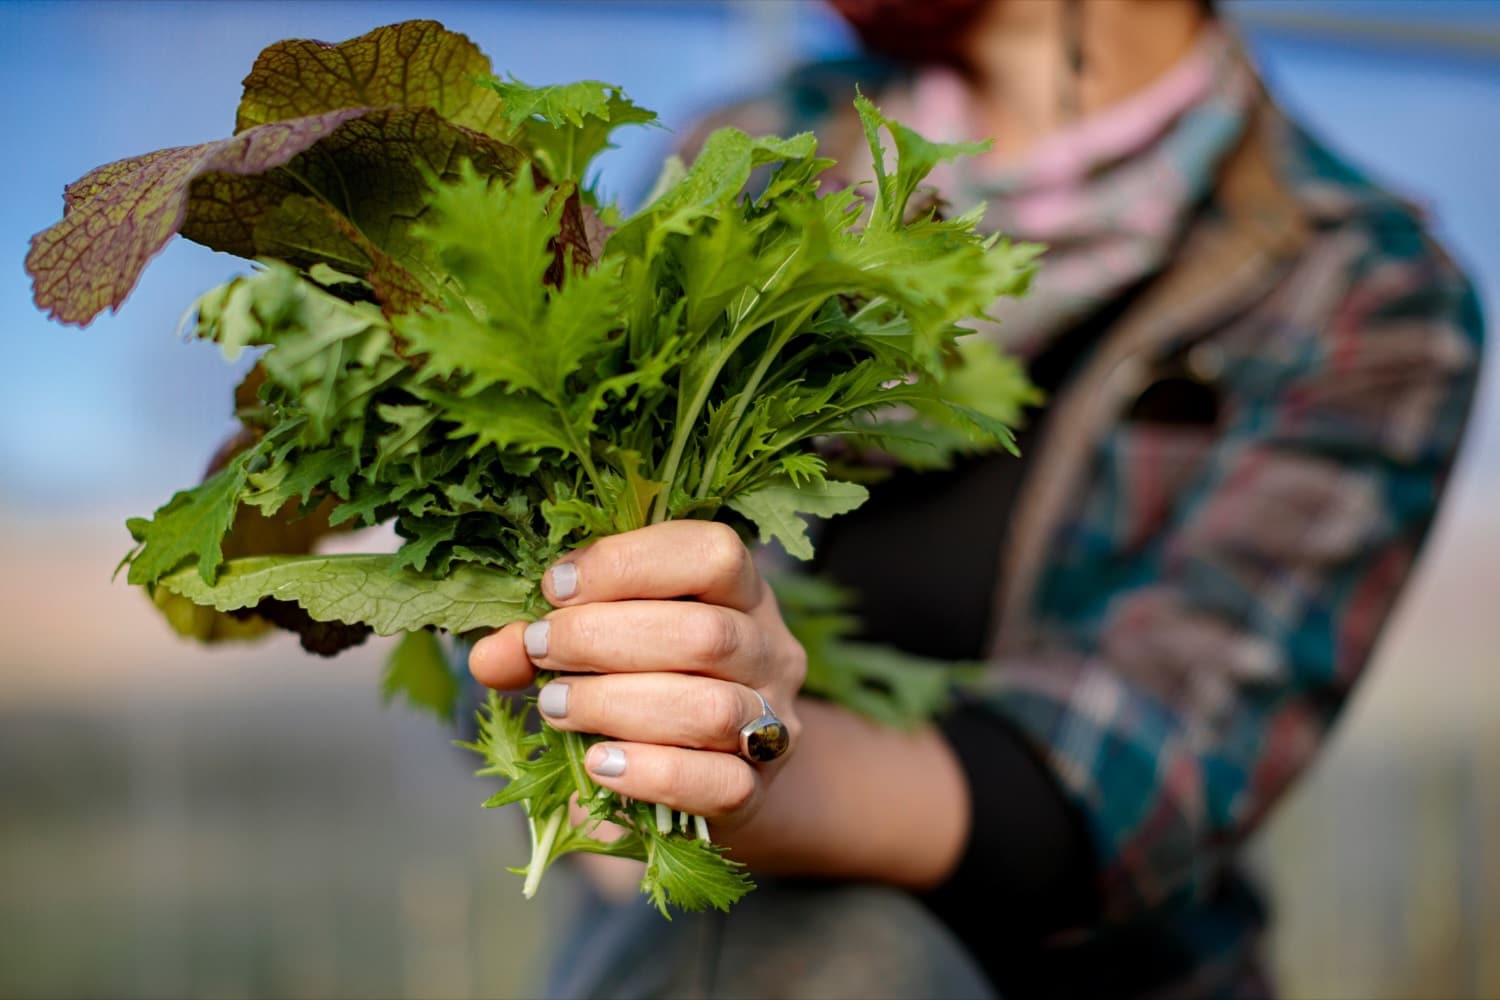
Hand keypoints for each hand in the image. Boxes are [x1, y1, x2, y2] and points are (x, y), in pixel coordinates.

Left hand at [468, 521, 806, 828]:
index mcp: (741, 591)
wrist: (704, 778)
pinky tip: (598, 764)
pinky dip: (650, 773)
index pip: (712, 553)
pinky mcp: (756, 791)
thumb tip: (492, 654)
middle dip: (605, 639)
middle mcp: (770, 650)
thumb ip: (547, 641)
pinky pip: (717, 784)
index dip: (630, 563)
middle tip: (541, 650)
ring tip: (556, 706)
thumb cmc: (646, 687)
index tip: (555, 586)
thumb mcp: (604, 647)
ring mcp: (770, 723)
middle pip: (706, 633)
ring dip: (617, 704)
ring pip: (711, 709)